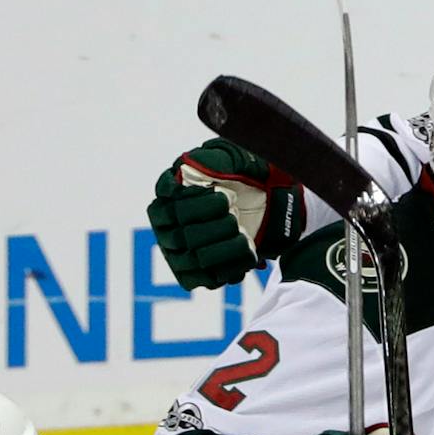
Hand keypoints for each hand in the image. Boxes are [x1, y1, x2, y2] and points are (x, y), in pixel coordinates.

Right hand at [147, 139, 305, 289]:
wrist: (267, 198)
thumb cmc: (244, 174)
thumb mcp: (231, 155)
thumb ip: (210, 159)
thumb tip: (188, 168)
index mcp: (168, 191)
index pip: (170, 206)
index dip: (198, 205)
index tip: (225, 197)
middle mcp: (166, 223)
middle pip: (181, 237)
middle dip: (215, 228)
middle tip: (236, 216)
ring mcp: (177, 250)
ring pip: (192, 260)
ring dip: (223, 250)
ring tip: (245, 237)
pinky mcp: (194, 271)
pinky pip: (203, 279)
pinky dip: (227, 270)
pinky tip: (245, 255)